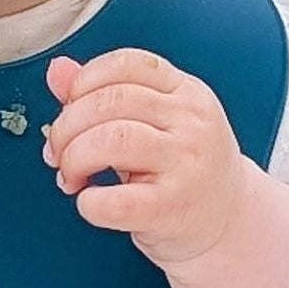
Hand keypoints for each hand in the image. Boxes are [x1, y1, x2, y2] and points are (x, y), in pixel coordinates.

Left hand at [42, 47, 246, 267]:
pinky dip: (89, 203)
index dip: (83, 83)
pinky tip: (91, 202)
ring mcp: (186, 164)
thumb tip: (58, 71)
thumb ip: (103, 94)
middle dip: (66, 126)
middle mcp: (191, 123)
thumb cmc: (184, 171)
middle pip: (110, 101)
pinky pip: (115, 202)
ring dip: (73, 158)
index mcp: (186, 93)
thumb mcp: (154, 122)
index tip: (69, 108)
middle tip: (58, 152)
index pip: (126, 64)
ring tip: (72, 176)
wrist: (229, 223)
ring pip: (111, 140)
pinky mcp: (173, 209)